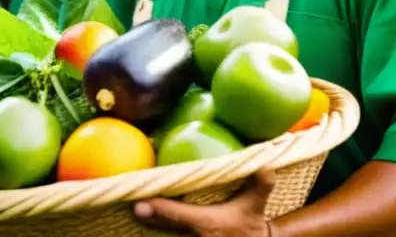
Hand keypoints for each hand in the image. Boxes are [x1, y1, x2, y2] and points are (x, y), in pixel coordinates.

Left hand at [133, 167, 276, 236]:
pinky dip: (157, 226)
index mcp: (207, 224)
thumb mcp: (256, 206)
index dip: (159, 210)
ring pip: (163, 234)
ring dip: (149, 225)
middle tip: (129, 204)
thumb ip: (260, 185)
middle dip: (147, 217)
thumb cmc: (250, 223)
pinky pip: (169, 236)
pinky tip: (144, 219)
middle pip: (164, 226)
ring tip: (129, 209)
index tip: (139, 204)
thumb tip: (266, 167)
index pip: (179, 216)